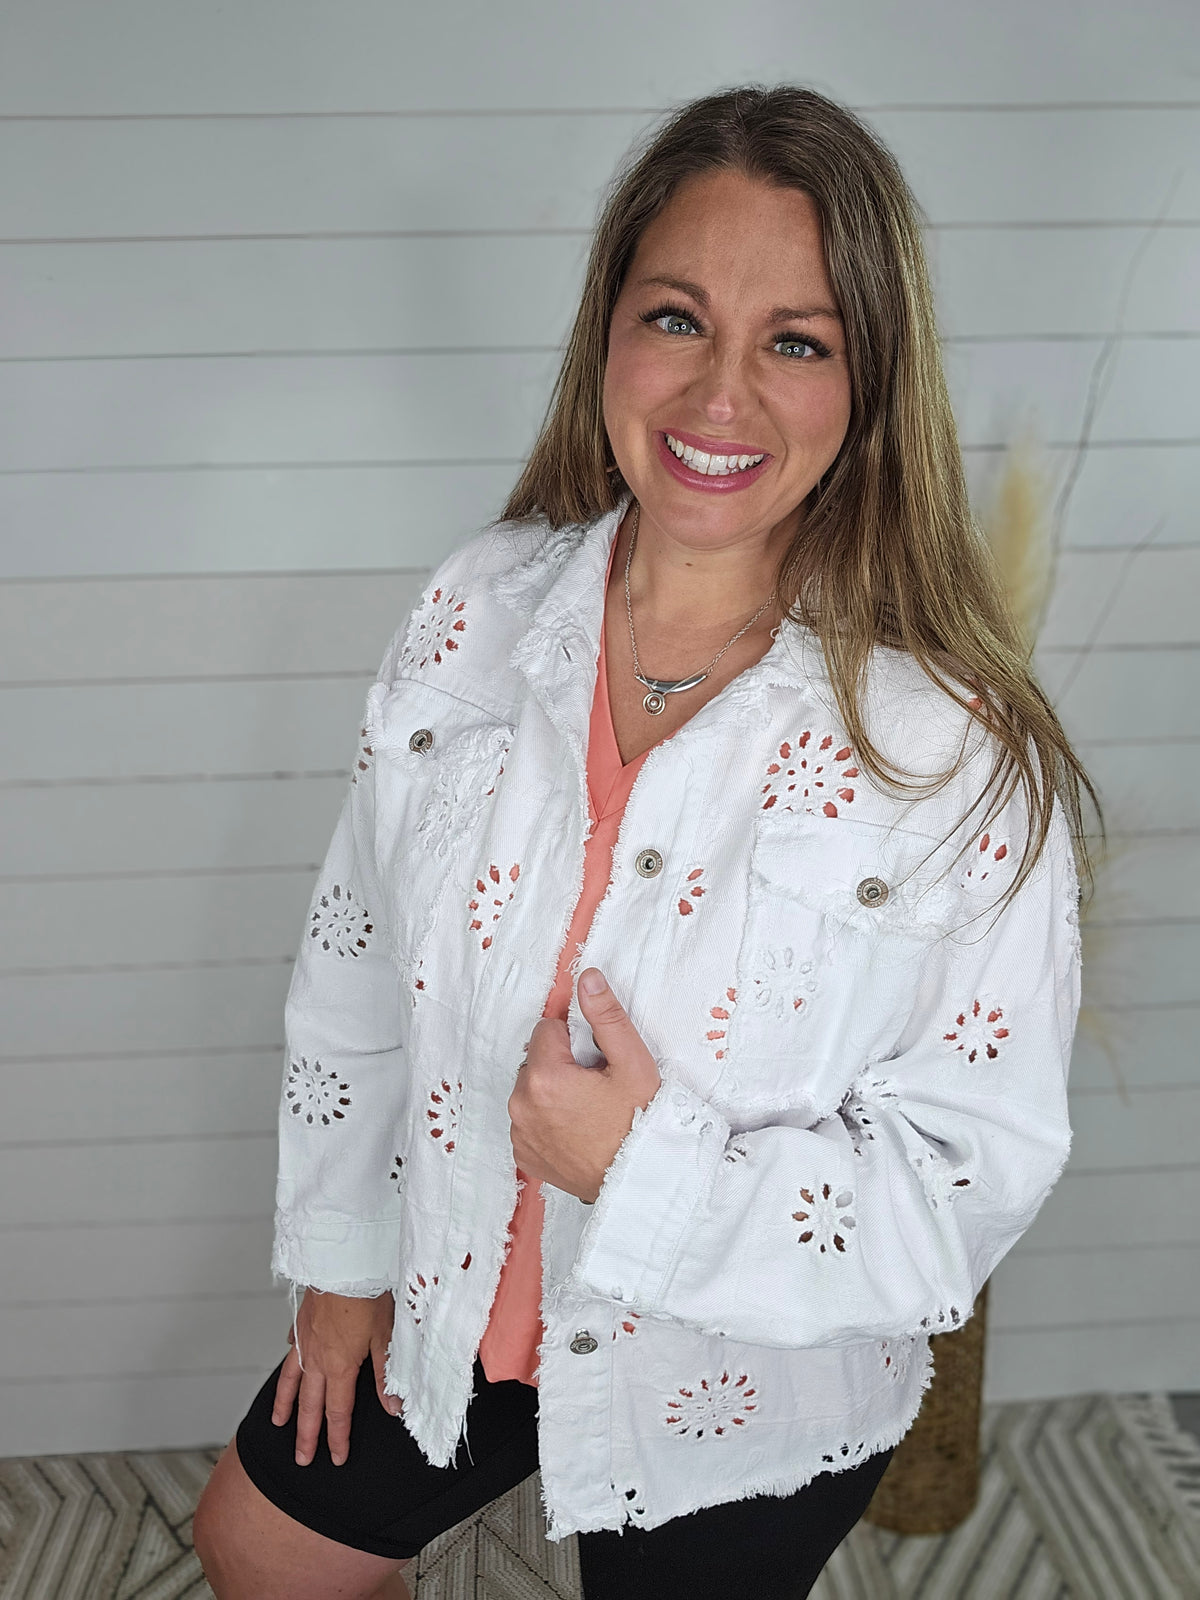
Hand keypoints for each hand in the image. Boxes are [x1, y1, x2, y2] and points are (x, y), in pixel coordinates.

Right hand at [271, 1289, 399, 1465]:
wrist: (343, 1260)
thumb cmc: (368, 1294)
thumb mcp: (385, 1337)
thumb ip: (385, 1375)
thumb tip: (392, 1408)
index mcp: (339, 1366)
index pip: (338, 1412)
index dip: (337, 1438)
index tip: (336, 1459)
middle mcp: (317, 1358)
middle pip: (309, 1405)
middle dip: (306, 1435)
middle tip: (301, 1459)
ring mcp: (305, 1339)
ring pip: (292, 1379)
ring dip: (286, 1404)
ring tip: (278, 1423)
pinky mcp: (301, 1320)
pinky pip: (292, 1347)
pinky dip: (290, 1358)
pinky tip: (291, 1360)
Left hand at [508, 968, 661, 1203]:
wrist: (642, 1181)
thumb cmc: (641, 1123)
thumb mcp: (632, 1062)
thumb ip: (606, 1016)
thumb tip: (586, 978)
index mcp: (544, 1077)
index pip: (547, 1030)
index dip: (575, 1040)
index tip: (596, 1062)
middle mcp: (521, 1105)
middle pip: (536, 1060)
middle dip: (561, 1065)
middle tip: (596, 1088)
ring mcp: (520, 1133)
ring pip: (531, 1090)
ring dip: (552, 1092)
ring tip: (588, 1111)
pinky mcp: (524, 1155)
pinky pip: (528, 1121)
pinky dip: (547, 1120)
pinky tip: (576, 1130)